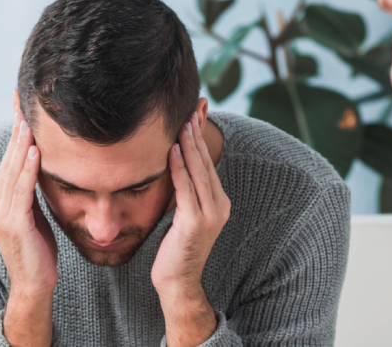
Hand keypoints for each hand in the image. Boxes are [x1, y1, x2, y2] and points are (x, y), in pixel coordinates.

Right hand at [0, 111, 57, 345]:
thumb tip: (42, 164)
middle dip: (17, 128)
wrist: (34, 283)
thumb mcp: (35, 212)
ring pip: (14, 170)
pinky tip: (35, 151)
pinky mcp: (12, 222)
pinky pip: (22, 189)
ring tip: (29, 119)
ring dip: (22, 143)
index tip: (22, 106)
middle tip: (22, 100)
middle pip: (9, 158)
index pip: (9, 158)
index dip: (16, 131)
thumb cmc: (38, 248)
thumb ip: (32, 190)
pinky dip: (28, 169)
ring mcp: (0, 212)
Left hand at [152, 114, 230, 346]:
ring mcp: (210, 215)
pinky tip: (171, 150)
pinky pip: (185, 188)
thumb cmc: (177, 249)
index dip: (201, 139)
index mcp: (220, 203)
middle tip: (190, 110)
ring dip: (189, 145)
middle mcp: (220, 206)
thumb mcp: (186, 216)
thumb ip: (187, 193)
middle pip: (206, 163)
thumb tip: (178, 168)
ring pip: (198, 172)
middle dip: (197, 135)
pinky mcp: (194, 222)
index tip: (194, 116)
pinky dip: (178, 167)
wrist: (178, 282)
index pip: (209, 164)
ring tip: (182, 123)